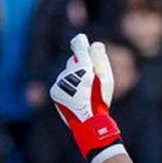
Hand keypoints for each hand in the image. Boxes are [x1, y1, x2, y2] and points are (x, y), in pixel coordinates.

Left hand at [50, 33, 122, 157]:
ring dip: (74, 77)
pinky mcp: (54, 91)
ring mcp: (59, 83)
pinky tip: (76, 95)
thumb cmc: (101, 99)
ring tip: (84, 91)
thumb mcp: (107, 78)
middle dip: (81, 65)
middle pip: (73, 60)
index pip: (79, 45)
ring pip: (67, 72)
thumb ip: (100, 58)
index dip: (81, 42)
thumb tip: (94, 44)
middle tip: (91, 76)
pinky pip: (62, 82)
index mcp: (83, 69)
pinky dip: (68, 86)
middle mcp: (68, 73)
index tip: (81, 40)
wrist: (88, 122)